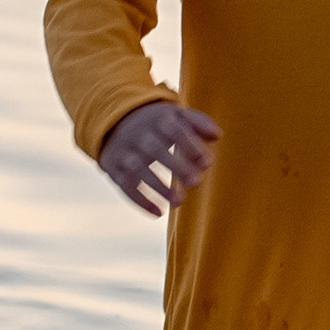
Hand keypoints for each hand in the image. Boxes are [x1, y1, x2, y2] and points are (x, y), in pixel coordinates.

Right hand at [99, 99, 220, 216]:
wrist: (116, 122)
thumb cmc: (159, 123)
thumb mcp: (178, 115)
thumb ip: (199, 123)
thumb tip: (217, 135)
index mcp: (158, 119)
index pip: (174, 130)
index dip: (190, 145)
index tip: (206, 162)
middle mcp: (138, 134)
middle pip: (155, 149)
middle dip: (176, 166)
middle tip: (196, 182)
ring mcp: (123, 151)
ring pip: (137, 169)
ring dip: (158, 186)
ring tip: (179, 202)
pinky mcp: (113, 168)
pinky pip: (124, 185)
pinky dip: (139, 201)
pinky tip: (158, 213)